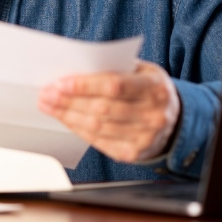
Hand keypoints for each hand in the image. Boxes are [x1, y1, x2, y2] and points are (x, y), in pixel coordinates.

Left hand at [38, 60, 179, 163]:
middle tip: (47, 94)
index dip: (85, 85)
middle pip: (102, 109)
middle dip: (69, 101)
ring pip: (98, 127)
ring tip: (49, 105)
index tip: (60, 83)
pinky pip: (99, 142)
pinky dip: (78, 130)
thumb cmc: (149, 88)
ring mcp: (145, 137)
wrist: (174, 119)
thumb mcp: (142, 70)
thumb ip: (114, 68)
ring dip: (68, 116)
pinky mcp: (134, 153)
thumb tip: (75, 70)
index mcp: (155, 87)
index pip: (115, 86)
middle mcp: (153, 114)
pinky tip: (65, 119)